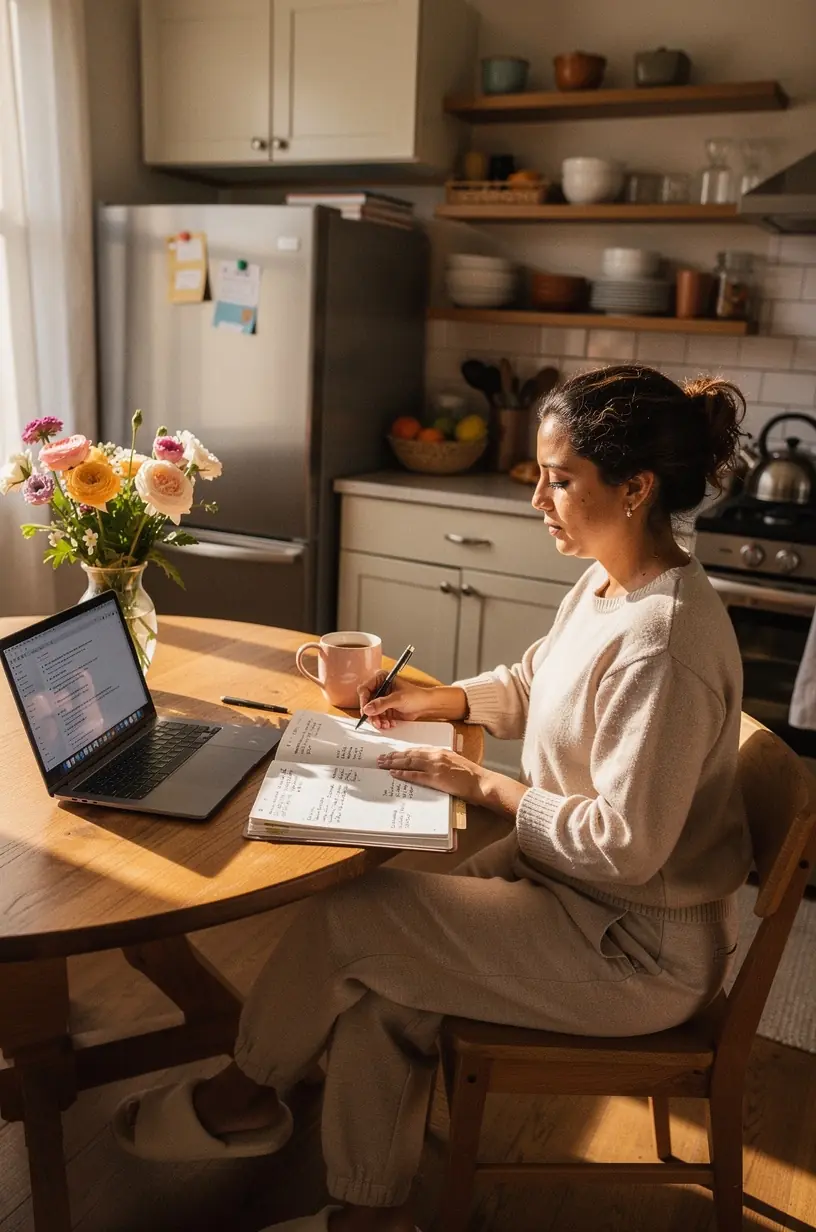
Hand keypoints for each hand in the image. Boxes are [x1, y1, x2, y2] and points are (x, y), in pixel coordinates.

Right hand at [358, 673, 466, 729]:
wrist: (426, 705)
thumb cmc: (416, 696)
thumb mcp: (399, 699)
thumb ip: (382, 703)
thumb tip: (367, 709)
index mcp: (381, 679)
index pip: (365, 689)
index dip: (364, 701)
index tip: (366, 711)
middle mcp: (379, 688)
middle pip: (366, 702)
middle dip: (371, 714)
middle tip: (377, 722)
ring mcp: (381, 700)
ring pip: (371, 712)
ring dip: (377, 720)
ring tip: (385, 725)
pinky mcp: (384, 709)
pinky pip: (378, 717)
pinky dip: (382, 722)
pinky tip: (390, 724)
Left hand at [378, 748, 529, 818]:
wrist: (481, 782)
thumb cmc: (470, 775)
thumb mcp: (455, 762)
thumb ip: (441, 761)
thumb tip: (428, 765)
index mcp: (441, 751)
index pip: (417, 750)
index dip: (403, 752)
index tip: (393, 753)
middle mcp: (436, 756)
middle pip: (410, 755)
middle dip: (393, 756)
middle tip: (380, 758)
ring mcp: (435, 766)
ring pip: (409, 763)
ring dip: (393, 763)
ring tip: (382, 764)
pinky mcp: (436, 778)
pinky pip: (415, 775)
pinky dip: (403, 774)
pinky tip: (393, 774)